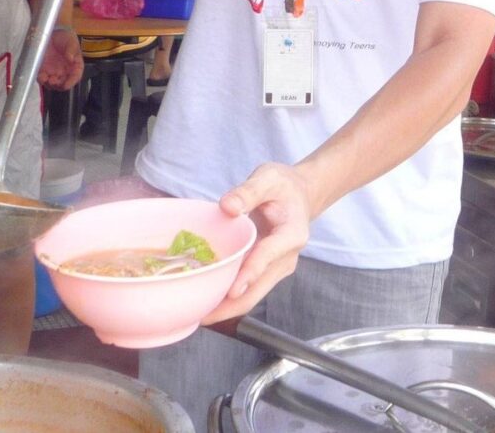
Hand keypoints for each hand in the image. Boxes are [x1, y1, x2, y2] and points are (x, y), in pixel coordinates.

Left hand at [37, 27, 83, 89]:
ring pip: (52, 84)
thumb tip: (70, 58)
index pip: (75, 77)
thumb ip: (71, 49)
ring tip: (46, 79)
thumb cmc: (66, 37)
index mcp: (75, 66)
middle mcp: (65, 71)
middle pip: (62, 83)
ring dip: (49, 84)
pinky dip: (41, 79)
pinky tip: (41, 76)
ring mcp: (54, 71)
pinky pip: (42, 78)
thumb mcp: (71, 41)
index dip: (71, 82)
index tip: (66, 85)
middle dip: (58, 85)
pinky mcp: (43, 69)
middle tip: (53, 81)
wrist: (53, 32)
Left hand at [199, 163, 312, 323]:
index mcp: (292, 234)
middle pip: (258, 289)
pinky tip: (204, 299)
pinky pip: (247, 290)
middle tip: (198, 316)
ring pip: (251, 296)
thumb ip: (248, 191)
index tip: (231, 291)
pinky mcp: (267, 272)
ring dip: (225, 307)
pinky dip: (226, 297)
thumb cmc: (283, 185)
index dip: (250, 274)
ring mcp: (277, 268)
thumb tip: (226, 206)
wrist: (299, 196)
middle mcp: (287, 258)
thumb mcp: (268, 178)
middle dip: (230, 306)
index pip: (269, 256)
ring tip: (194, 314)